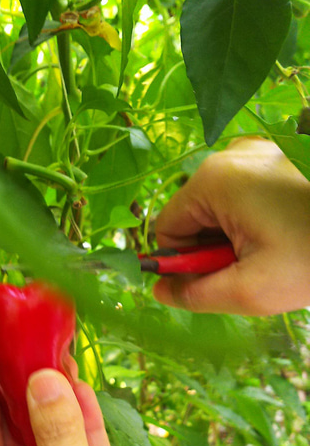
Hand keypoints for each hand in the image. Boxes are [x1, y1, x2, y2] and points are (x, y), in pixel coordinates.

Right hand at [154, 138, 309, 315]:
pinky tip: (285, 232)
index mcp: (215, 180)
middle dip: (214, 248)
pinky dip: (255, 219)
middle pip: (195, 216)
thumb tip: (160, 291)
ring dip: (236, 236)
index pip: (168, 228)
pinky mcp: (280, 156)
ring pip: (221, 208)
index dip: (185, 262)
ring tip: (276, 250)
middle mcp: (231, 155)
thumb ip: (195, 294)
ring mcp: (259, 151)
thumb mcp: (249, 291)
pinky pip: (246, 194)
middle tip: (256, 266)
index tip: (220, 277)